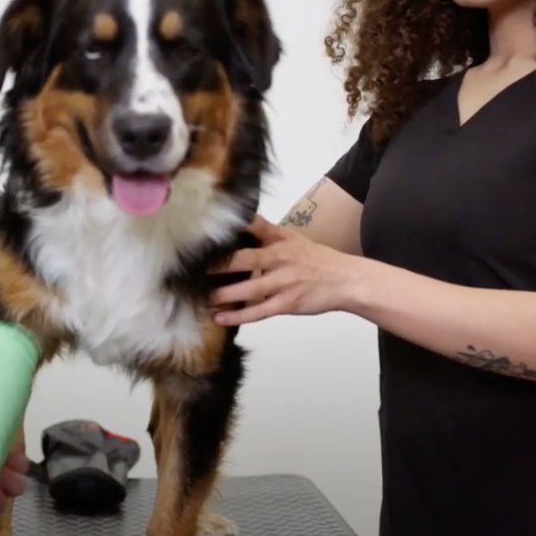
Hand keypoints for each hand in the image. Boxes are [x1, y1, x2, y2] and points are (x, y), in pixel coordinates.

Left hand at [209, 215, 364, 324]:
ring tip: (200, 298)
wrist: (345, 280)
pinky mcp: (287, 304)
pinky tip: (219, 318)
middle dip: (217, 267)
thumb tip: (241, 217)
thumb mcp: (290, 237)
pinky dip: (238, 316)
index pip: (250, 234)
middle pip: (245, 261)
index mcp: (279, 243)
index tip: (200, 242)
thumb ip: (264, 230)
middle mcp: (280, 261)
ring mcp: (284, 284)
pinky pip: (258, 312)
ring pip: (248, 290)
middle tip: (191, 271)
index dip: (226, 240)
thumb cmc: (315, 259)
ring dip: (222, 295)